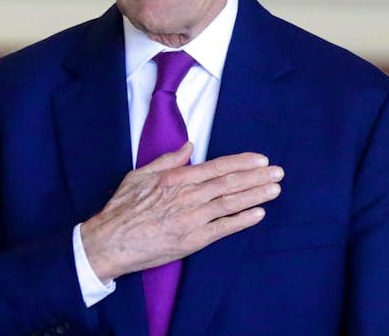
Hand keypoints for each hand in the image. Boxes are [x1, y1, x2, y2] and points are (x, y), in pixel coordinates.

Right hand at [80, 142, 282, 280]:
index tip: (260, 159)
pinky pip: (224, 228)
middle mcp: (188, 196)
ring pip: (230, 203)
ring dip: (256, 195)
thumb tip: (189, 146)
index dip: (241, 162)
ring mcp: (192, 218)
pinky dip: (242, 220)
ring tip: (274, 189)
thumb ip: (168, 160)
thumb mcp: (140, 175)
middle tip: (278, 172)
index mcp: (176, 178)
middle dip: (256, 177)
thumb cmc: (122, 209)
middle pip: (229, 183)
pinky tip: (259, 213)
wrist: (111, 241)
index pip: (217, 167)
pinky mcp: (192, 240)